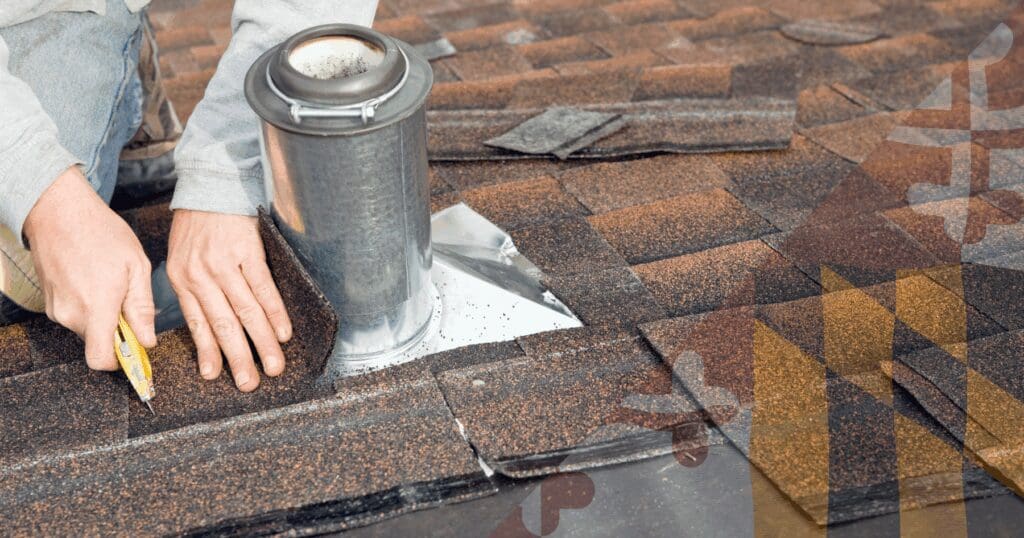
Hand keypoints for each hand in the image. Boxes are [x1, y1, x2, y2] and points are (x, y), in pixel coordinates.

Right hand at [24, 167, 155, 369]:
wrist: (59, 211)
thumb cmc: (101, 233)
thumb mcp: (136, 267)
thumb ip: (142, 308)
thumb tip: (147, 341)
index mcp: (96, 308)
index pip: (102, 360)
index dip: (121, 362)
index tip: (136, 350)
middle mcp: (71, 314)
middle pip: (98, 344)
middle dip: (117, 332)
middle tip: (128, 302)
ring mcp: (56, 309)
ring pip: (87, 329)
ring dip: (103, 317)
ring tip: (111, 285)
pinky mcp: (48, 302)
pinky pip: (74, 315)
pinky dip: (88, 306)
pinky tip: (95, 280)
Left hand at [166, 209, 291, 391]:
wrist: (214, 185)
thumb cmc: (199, 223)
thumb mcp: (182, 256)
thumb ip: (192, 287)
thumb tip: (208, 324)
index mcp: (182, 280)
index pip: (197, 324)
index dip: (207, 352)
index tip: (215, 376)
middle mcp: (200, 275)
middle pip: (223, 324)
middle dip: (238, 358)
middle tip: (250, 383)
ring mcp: (224, 264)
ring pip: (245, 312)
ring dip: (262, 343)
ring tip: (273, 365)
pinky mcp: (247, 252)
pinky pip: (263, 289)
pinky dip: (275, 313)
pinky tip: (283, 333)